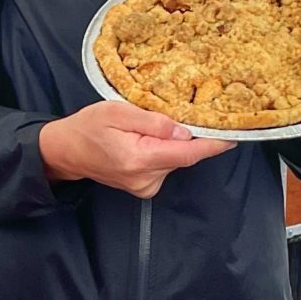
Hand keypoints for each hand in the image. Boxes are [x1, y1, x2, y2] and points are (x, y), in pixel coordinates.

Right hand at [38, 101, 234, 198]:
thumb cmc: (88, 127)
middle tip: (176, 114)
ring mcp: (145, 187)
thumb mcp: (117, 111)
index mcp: (139, 158)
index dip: (213, 145)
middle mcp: (145, 179)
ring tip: (147, 127)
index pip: (187, 154)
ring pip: (174, 160)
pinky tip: (146, 141)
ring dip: (172, 144)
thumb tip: (184, 132)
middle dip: (186, 136)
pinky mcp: (145, 188)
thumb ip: (153, 122)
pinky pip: (165, 165)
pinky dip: (163, 152)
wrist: (66, 151)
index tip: (234, 136)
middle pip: (182, 156)